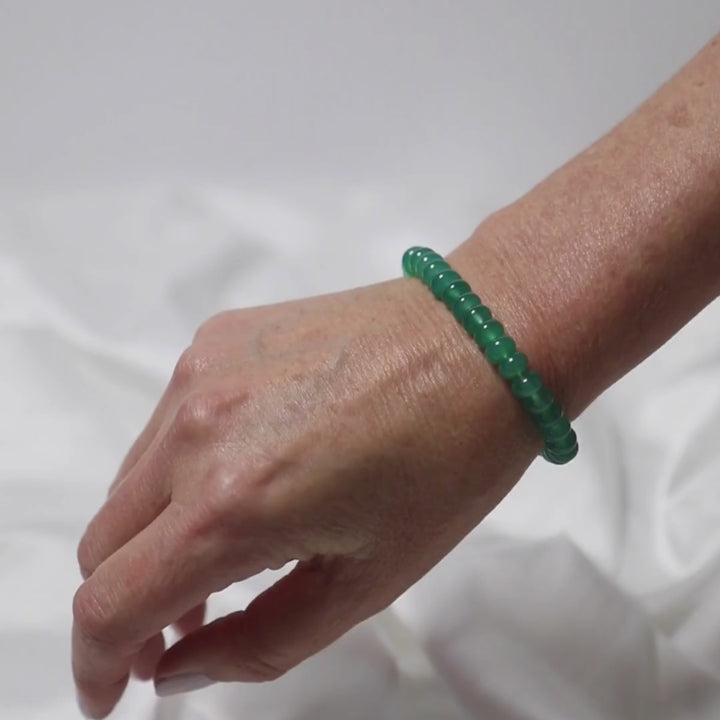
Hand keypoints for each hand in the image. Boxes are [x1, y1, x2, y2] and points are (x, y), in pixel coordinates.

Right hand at [72, 274, 539, 717]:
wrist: (480, 342)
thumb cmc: (448, 460)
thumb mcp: (362, 582)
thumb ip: (258, 643)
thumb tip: (178, 665)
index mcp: (232, 502)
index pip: (109, 602)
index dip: (96, 663)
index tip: (109, 690)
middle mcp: (196, 428)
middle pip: (103, 541)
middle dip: (126, 600)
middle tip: (184, 625)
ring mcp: (201, 371)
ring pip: (130, 480)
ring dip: (155, 533)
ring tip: (223, 555)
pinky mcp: (218, 338)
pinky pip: (168, 423)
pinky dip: (181, 468)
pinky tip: (243, 474)